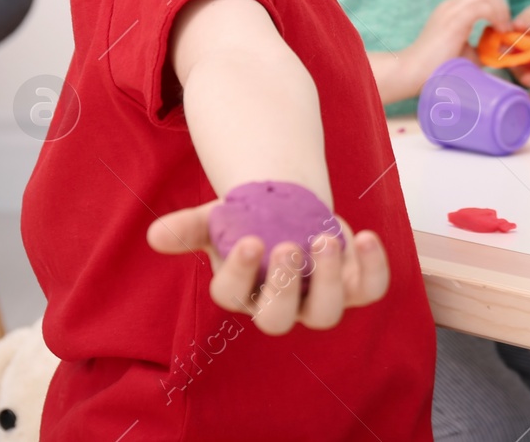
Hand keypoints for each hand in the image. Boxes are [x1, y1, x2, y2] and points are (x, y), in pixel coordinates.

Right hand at [147, 201, 388, 335]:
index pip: (233, 296)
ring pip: (326, 313)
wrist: (290, 209)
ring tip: (324, 239)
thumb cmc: (247, 219)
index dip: (241, 273)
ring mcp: (318, 298)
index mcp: (241, 291)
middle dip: (285, 286)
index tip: (251, 240)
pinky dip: (374, 267)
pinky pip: (369, 290)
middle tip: (289, 246)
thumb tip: (155, 235)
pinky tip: (367, 236)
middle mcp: (279, 305)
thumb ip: (189, 227)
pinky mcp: (353, 285)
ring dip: (328, 278)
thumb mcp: (217, 218)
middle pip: (278, 319)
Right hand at [396, 0, 512, 94]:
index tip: (503, 28)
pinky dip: (495, 15)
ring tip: (503, 30)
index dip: (498, 7)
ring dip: (501, 10)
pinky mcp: (454, 20)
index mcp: (452, 10)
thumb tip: (503, 47)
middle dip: (502, 6)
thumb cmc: (437, 67)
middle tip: (505, 27)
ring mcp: (451, 10)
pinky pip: (482, 7)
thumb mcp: (467, 54)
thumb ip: (484, 48)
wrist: (412, 73)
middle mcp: (451, 5)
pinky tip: (498, 31)